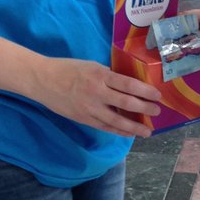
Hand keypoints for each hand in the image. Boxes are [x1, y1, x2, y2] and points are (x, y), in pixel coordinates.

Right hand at [31, 57, 160, 136]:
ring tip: (147, 131)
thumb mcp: (92, 66)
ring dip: (135, 127)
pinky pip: (105, 127)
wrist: (42, 80)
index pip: (129, 84)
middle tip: (157, 112)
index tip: (157, 95)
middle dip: (145, 109)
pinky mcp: (84, 119)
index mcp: (100, 75)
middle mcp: (97, 92)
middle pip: (127, 103)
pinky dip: (119, 131)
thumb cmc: (68, 69)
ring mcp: (90, 108)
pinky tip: (129, 133)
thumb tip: (129, 85)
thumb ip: (109, 76)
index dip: (145, 91)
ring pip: (117, 120)